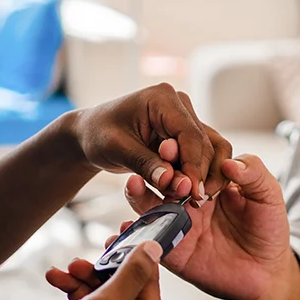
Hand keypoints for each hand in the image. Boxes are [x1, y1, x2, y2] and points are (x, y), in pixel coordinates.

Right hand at [14, 242, 162, 299]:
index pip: (149, 281)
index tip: (120, 234)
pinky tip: (57, 284)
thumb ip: (132, 274)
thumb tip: (153, 251)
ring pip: (102, 298)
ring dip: (83, 280)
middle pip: (123, 287)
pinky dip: (74, 296)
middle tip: (84, 259)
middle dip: (100, 269)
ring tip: (65, 272)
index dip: (134, 254)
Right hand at [48, 154, 299, 299]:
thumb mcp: (269, 195)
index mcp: (209, 179)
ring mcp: (179, 223)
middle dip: (159, 169)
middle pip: (166, 178)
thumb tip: (231, 163)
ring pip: (151, 205)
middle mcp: (189, 198)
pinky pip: (150, 241)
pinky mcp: (173, 251)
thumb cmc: (269, 229)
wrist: (267, 272)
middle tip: (155, 163)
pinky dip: (134, 234)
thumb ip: (254, 174)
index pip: (190, 160)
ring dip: (140, 194)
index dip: (182, 151)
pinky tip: (125, 227)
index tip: (173, 143)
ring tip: (133, 183)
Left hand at [69, 84, 232, 198]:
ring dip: (200, 177)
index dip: (193, 166)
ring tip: (187, 200)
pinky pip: (201, 155)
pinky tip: (184, 192)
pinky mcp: (185, 133)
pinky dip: (195, 175)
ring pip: (208, 151)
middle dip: (196, 175)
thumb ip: (146, 165)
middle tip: (187, 202)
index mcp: (162, 98)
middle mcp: (179, 104)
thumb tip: (176, 184)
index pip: (190, 134)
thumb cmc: (99, 134)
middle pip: (203, 144)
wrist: (91, 133)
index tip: (192, 192)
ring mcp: (185, 117)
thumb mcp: (117, 149)